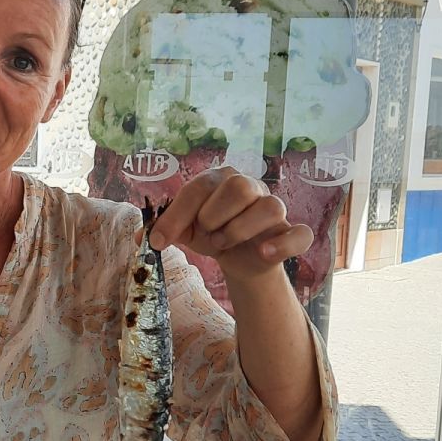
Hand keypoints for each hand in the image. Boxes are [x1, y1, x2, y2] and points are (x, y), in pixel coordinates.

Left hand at [146, 166, 311, 283]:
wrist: (242, 260)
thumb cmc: (213, 234)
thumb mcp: (185, 232)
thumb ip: (164, 230)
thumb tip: (141, 237)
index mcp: (221, 180)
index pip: (199, 187)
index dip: (177, 215)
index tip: (159, 241)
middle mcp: (251, 188)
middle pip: (239, 186)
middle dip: (214, 216)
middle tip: (206, 234)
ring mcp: (275, 209)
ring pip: (270, 206)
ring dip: (240, 230)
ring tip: (224, 244)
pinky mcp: (291, 233)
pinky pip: (300, 234)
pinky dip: (282, 244)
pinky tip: (262, 253)